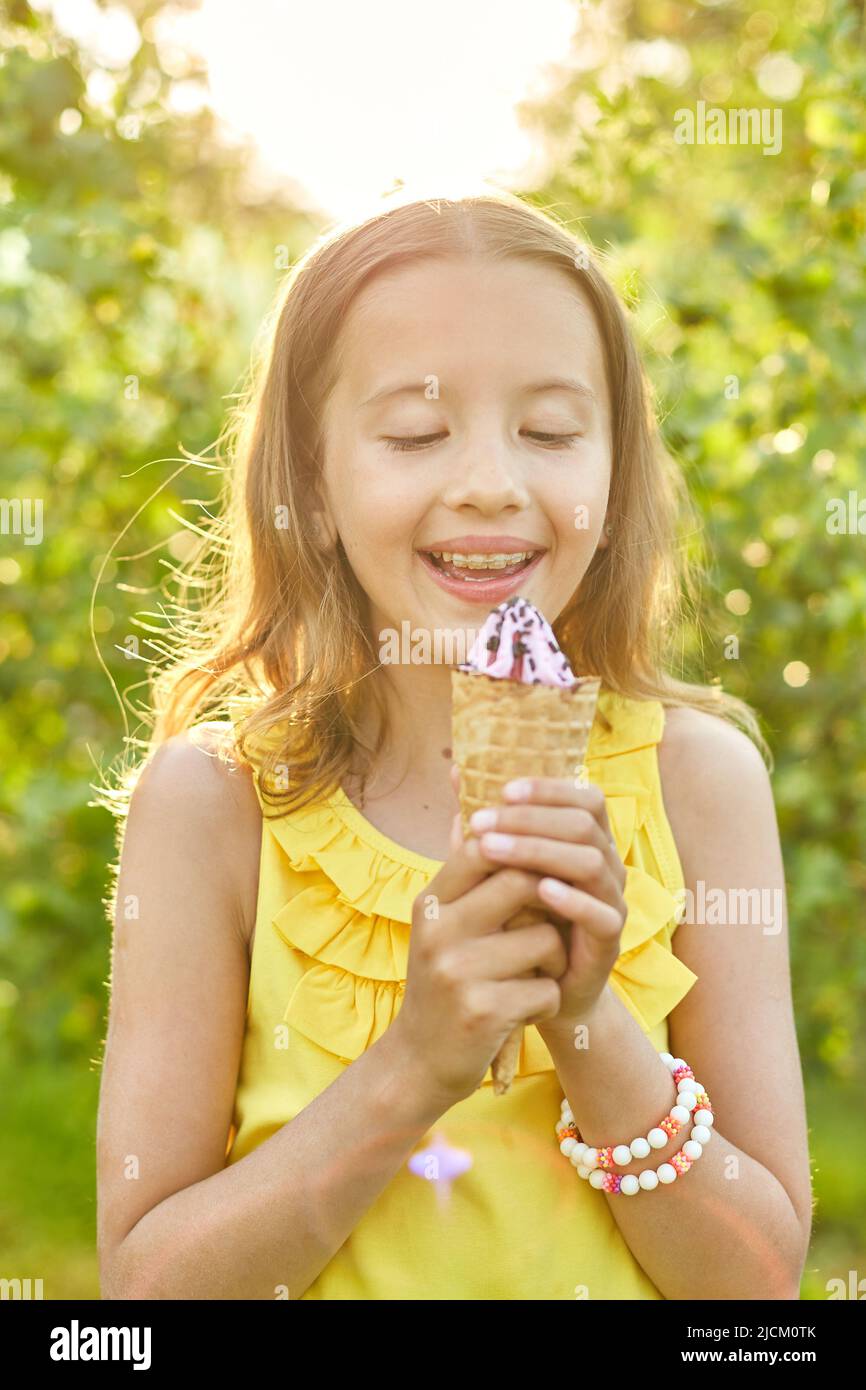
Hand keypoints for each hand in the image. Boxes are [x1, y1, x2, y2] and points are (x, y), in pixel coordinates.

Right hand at [395, 784, 567, 1107]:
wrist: (419, 1062)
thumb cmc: (444, 982)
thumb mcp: (442, 921)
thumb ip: (462, 865)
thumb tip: (466, 794)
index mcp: (432, 901)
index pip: (488, 845)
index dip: (528, 850)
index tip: (545, 873)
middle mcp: (438, 928)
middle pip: (525, 882)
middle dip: (550, 903)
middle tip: (548, 926)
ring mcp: (457, 970)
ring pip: (545, 938)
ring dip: (551, 961)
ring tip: (529, 978)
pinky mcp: (481, 1010)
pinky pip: (547, 988)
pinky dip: (546, 1001)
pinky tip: (522, 1011)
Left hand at [466, 776, 627, 1035]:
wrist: (537, 988)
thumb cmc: (517, 919)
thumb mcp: (495, 868)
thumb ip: (483, 824)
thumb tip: (455, 769)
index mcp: (586, 841)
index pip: (584, 798)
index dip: (548, 789)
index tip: (501, 790)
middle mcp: (606, 864)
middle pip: (582, 824)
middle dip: (529, 818)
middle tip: (481, 823)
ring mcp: (611, 900)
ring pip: (590, 862)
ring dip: (539, 851)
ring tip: (492, 850)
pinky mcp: (609, 940)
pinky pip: (601, 913)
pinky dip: (572, 899)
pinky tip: (540, 890)